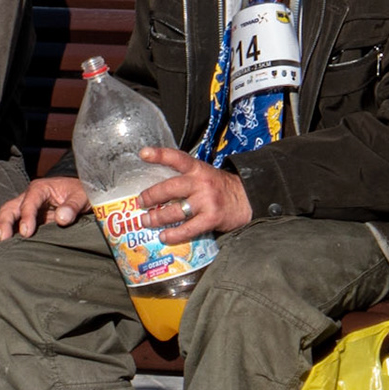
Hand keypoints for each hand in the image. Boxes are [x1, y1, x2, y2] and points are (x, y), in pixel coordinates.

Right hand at [0, 176, 90, 244]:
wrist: (78, 193)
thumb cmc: (80, 193)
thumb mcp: (81, 196)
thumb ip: (72, 206)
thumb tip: (62, 218)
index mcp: (41, 189)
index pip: (29, 201)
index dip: (26, 216)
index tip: (26, 232)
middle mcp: (28, 196)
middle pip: (10, 208)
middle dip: (4, 223)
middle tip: (2, 239)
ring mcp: (24, 207)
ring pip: (5, 215)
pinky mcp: (24, 217)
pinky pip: (8, 223)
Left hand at [133, 147, 251, 241]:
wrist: (248, 198)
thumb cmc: (220, 188)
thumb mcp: (204, 175)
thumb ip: (185, 178)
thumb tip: (157, 190)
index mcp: (198, 169)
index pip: (177, 158)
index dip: (159, 155)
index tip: (143, 154)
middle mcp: (201, 183)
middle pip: (169, 188)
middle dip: (150, 196)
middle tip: (140, 202)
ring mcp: (206, 201)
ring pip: (175, 211)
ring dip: (157, 218)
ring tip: (146, 221)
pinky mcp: (211, 218)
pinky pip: (188, 229)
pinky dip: (174, 234)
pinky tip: (164, 236)